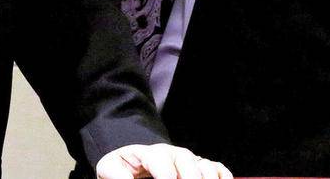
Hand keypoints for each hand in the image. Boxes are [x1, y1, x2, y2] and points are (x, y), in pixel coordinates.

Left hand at [96, 143, 232, 178]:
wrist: (133, 158)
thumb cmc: (123, 165)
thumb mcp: (110, 168)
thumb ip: (117, 175)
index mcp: (151, 153)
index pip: (163, 163)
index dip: (166, 178)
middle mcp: (174, 154)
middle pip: (189, 164)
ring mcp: (190, 160)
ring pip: (205, 167)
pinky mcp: (201, 167)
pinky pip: (218, 170)